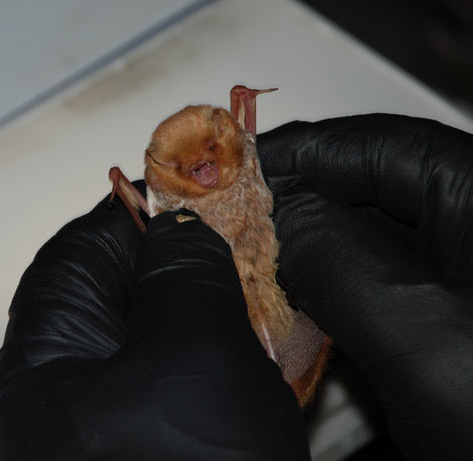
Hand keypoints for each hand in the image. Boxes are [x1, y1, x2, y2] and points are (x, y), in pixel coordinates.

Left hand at [0, 183, 308, 459]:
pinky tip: (253, 354)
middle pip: (109, 303)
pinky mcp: (150, 454)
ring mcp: (105, 438)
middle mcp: (61, 407)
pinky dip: (213, 364)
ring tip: (246, 287)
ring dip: (200, 314)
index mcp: (42, 373)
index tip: (176, 190)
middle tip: (223, 238)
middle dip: (170, 265)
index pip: (71, 262)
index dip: (125, 216)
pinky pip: (175, 392)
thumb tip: (179, 224)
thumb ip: (182, 278)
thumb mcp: (188, 360)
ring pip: (150, 349)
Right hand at [257, 114, 472, 460]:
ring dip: (305, 248)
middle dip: (295, 201)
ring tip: (252, 258)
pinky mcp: (442, 319)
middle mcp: (472, 226)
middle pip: (366, 188)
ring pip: (363, 239)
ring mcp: (457, 276)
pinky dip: (326, 289)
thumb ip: (336, 258)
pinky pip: (371, 285)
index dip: (299, 150)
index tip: (236, 169)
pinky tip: (293, 302)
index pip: (376, 145)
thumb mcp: (419, 330)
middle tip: (233, 218)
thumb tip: (276, 211)